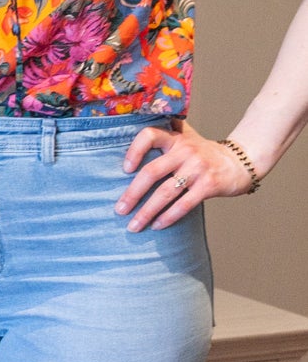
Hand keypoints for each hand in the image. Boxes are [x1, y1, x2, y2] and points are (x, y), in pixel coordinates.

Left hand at [116, 120, 255, 232]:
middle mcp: (185, 150)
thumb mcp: (185, 138)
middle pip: (152, 172)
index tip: (124, 169)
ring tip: (134, 225)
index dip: (134, 151)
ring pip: (165, 192)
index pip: (148, 136)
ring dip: (147, 211)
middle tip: (119, 210)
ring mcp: (197, 168)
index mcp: (175, 138)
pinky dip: (168, 217)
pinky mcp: (209, 185)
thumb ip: (162, 139)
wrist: (241, 161)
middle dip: (133, 194)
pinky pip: (184, 204)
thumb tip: (125, 153)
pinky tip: (157, 225)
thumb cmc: (204, 153)